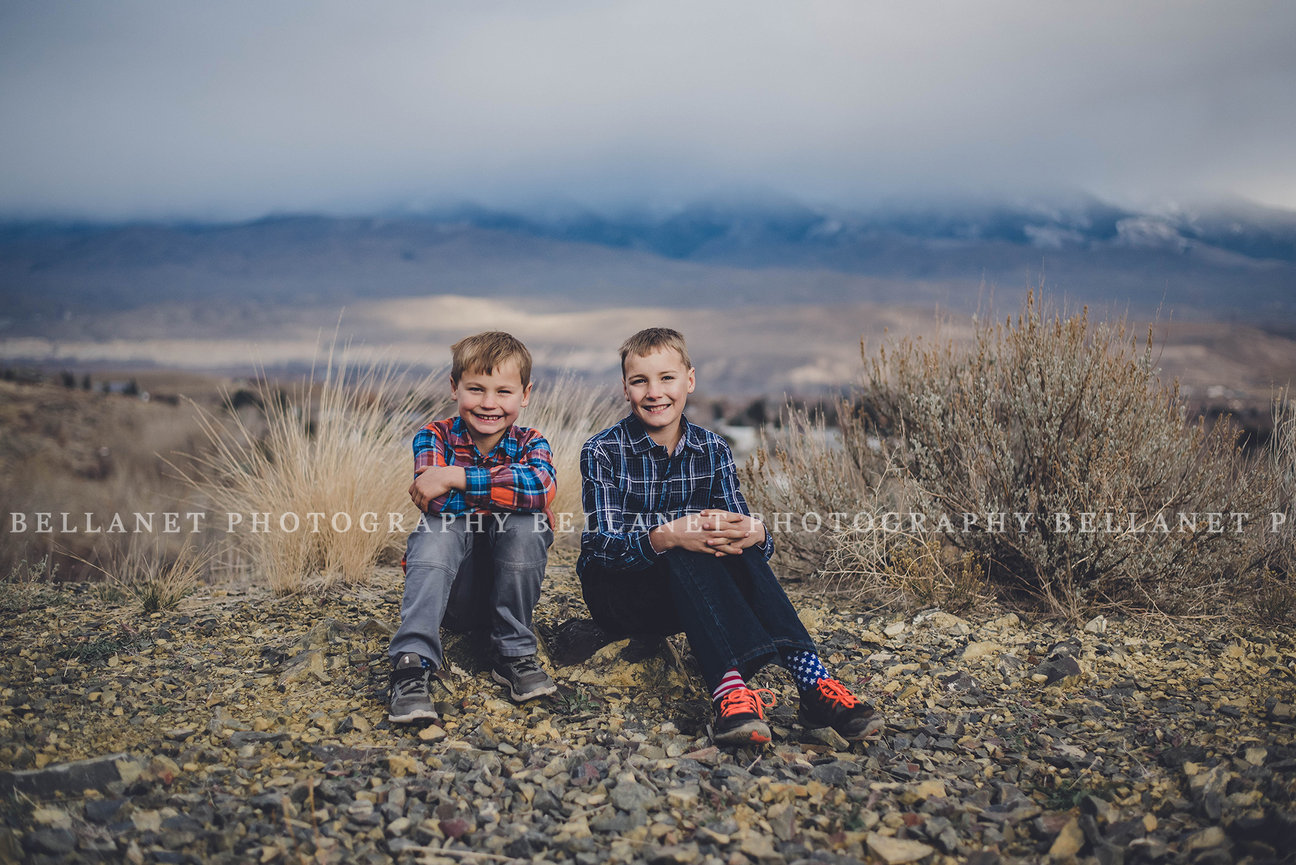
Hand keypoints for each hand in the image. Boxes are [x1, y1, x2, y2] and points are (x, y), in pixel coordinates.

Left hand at [409, 465, 465, 510]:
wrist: (448, 476)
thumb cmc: (441, 472)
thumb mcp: (430, 468)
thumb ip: (422, 469)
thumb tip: (416, 471)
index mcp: (417, 480)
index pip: (411, 491)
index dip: (414, 495)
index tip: (419, 498)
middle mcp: (417, 485)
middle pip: (413, 497)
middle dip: (417, 501)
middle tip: (422, 504)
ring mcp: (421, 491)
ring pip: (417, 502)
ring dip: (420, 506)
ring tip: (424, 508)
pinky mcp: (426, 496)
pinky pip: (423, 505)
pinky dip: (424, 509)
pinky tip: (427, 510)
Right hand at [649, 511, 764, 556]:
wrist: (674, 533)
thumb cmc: (685, 523)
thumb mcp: (697, 517)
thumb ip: (708, 517)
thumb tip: (716, 515)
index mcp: (709, 521)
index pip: (725, 518)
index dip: (734, 518)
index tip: (742, 518)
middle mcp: (710, 531)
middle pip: (728, 532)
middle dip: (739, 533)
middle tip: (748, 533)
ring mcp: (707, 540)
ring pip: (724, 544)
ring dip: (734, 548)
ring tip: (742, 550)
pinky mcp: (703, 548)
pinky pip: (715, 552)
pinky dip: (722, 554)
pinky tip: (728, 555)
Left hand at [698, 510, 765, 555]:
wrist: (758, 530)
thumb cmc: (742, 522)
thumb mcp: (734, 516)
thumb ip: (721, 515)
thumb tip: (706, 513)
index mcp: (732, 518)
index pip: (720, 513)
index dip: (711, 513)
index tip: (701, 513)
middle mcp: (734, 526)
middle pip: (723, 525)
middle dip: (713, 526)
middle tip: (703, 525)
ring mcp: (737, 536)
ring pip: (726, 539)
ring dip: (717, 541)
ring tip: (708, 542)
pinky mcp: (739, 545)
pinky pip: (731, 550)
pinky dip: (724, 553)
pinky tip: (716, 555)